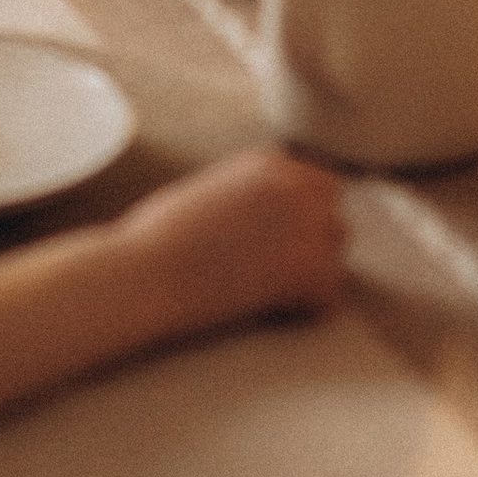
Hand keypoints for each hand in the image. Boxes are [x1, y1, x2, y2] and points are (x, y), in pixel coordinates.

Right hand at [115, 148, 346, 334]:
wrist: (142, 273)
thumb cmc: (155, 241)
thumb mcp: (209, 194)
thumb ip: (248, 197)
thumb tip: (269, 226)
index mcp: (268, 164)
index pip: (320, 184)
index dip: (303, 218)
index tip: (281, 244)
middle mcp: (294, 185)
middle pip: (333, 215)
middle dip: (313, 243)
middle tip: (275, 273)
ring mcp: (305, 224)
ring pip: (335, 254)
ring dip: (310, 274)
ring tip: (268, 292)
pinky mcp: (307, 267)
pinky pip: (329, 297)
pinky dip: (304, 312)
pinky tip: (269, 312)